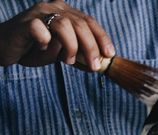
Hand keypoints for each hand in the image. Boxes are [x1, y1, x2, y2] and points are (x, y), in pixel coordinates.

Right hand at [0, 0, 114, 70]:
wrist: (5, 48)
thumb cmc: (35, 50)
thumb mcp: (62, 52)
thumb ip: (79, 52)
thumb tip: (99, 62)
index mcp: (65, 12)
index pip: (89, 22)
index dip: (102, 38)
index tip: (110, 54)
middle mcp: (54, 8)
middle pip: (80, 24)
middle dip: (91, 47)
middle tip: (94, 66)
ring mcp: (39, 13)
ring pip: (65, 25)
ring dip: (71, 47)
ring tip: (67, 61)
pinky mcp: (25, 22)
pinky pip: (41, 30)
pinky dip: (46, 43)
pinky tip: (43, 49)